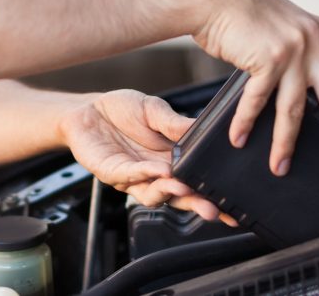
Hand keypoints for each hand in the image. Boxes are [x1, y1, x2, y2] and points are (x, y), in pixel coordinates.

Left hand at [58, 89, 233, 223]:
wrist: (87, 110)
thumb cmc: (121, 111)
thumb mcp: (153, 109)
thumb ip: (174, 123)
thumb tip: (200, 129)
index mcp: (170, 159)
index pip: (194, 182)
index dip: (212, 195)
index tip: (231, 205)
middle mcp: (154, 173)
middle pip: (178, 197)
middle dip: (196, 204)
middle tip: (212, 209)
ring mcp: (133, 177)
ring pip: (154, 195)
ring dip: (170, 192)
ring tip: (183, 187)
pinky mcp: (112, 172)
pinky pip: (130, 177)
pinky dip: (145, 174)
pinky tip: (159, 170)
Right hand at [194, 0, 318, 177]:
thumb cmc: (245, 13)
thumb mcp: (288, 29)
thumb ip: (305, 53)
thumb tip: (312, 88)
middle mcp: (314, 44)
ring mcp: (292, 52)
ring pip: (295, 111)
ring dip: (285, 144)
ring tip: (280, 165)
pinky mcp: (267, 59)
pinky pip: (258, 102)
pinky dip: (246, 123)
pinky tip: (240, 136)